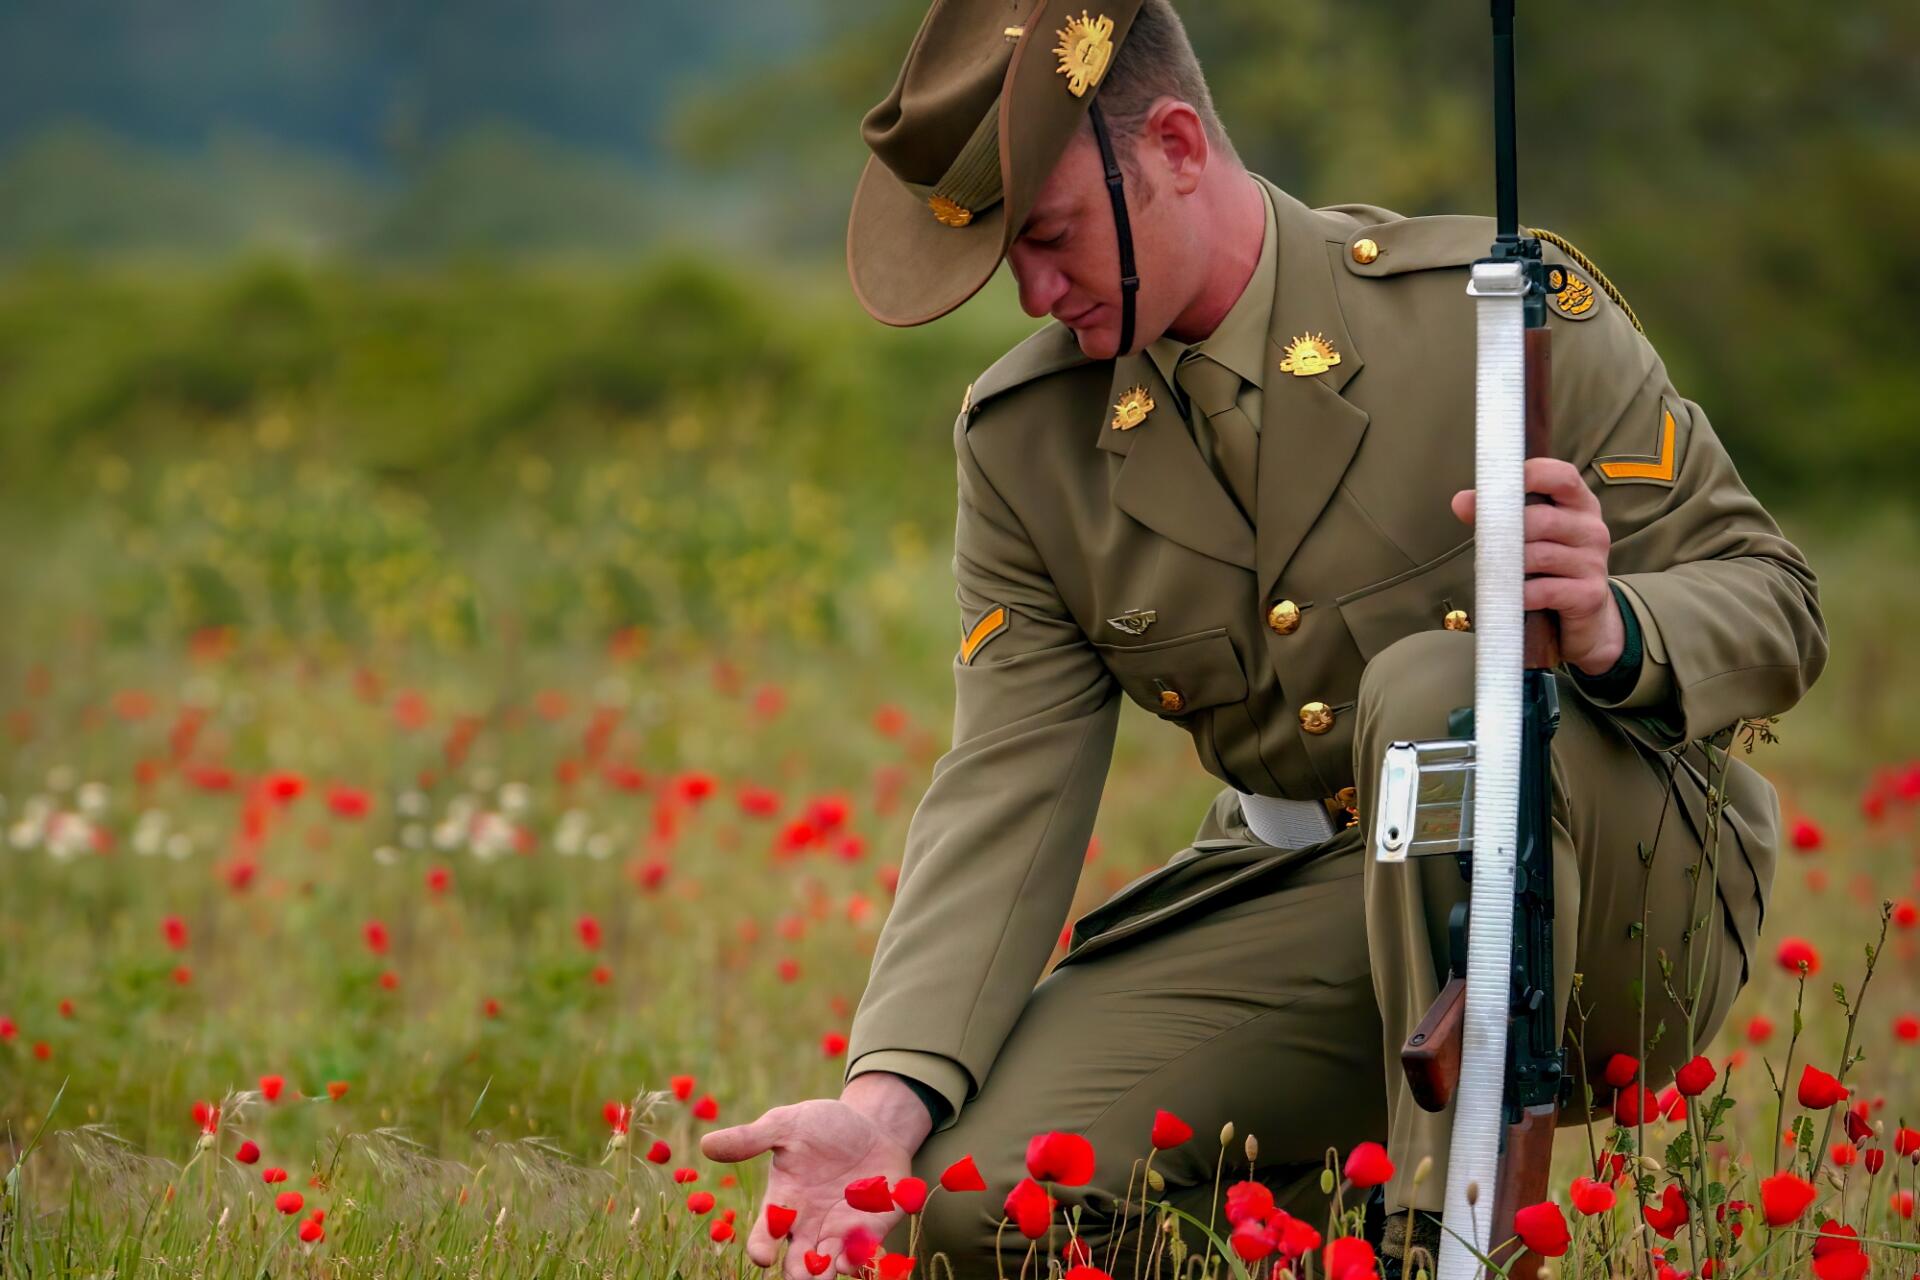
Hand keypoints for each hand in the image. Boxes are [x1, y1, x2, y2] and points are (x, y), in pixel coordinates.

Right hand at [701, 1077, 927, 1278]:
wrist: (872, 1126)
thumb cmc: (822, 1127)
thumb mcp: (787, 1124)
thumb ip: (751, 1138)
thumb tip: (706, 1144)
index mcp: (783, 1204)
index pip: (763, 1238)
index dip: (761, 1249)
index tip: (763, 1254)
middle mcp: (808, 1226)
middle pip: (797, 1265)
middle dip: (799, 1273)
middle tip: (801, 1272)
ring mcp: (840, 1231)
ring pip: (828, 1267)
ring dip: (826, 1273)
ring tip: (827, 1269)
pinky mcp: (871, 1228)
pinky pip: (863, 1251)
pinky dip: (859, 1258)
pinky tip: (854, 1259)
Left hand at [1451, 457, 1625, 676]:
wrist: (1586, 619)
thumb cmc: (1551, 569)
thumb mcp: (1528, 537)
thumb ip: (1497, 517)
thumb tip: (1461, 501)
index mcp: (1579, 505)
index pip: (1562, 476)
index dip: (1530, 475)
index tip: (1498, 485)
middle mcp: (1591, 529)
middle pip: (1540, 520)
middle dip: (1504, 534)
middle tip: (1486, 548)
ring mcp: (1593, 562)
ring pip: (1538, 556)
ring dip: (1507, 567)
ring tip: (1497, 574)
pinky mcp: (1589, 594)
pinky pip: (1543, 590)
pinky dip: (1520, 594)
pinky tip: (1515, 597)